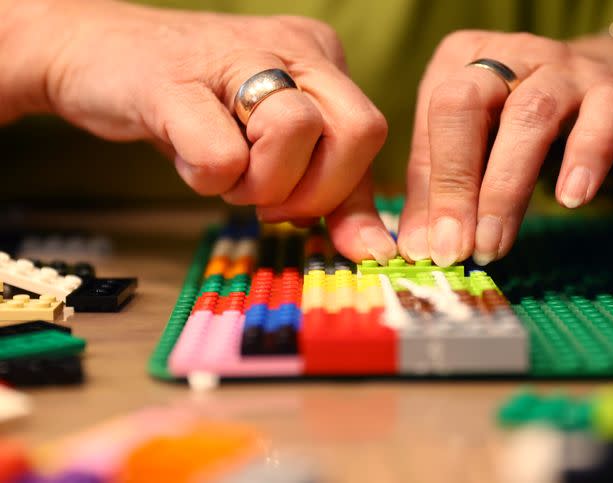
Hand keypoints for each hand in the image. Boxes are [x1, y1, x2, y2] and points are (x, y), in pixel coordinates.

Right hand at [1, 0, 394, 262]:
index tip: (302, 216)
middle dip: (314, 191)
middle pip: (358, 132)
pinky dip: (207, 178)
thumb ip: (330, 194)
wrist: (97, 55)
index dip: (344, 193)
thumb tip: (374, 251)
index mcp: (321, 59)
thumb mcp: (275, 149)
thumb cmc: (196, 109)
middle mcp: (292, 46)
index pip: (370, 135)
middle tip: (265, 199)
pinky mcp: (172, 79)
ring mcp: (235, 53)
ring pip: (295, 133)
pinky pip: (221, 155)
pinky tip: (186, 154)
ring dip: (258, 184)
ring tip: (222, 170)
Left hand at [397, 30, 612, 265]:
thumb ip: (444, 194)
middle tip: (453, 248)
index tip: (429, 249)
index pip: (430, 120)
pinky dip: (584, 159)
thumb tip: (421, 250)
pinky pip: (601, 120)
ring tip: (493, 244)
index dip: (426, 187)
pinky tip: (571, 200)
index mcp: (460, 60)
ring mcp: (563, 68)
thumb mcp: (479, 152)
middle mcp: (506, 55)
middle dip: (455, 183)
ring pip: (527, 117)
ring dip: (505, 190)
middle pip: (465, 105)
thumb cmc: (526, 130)